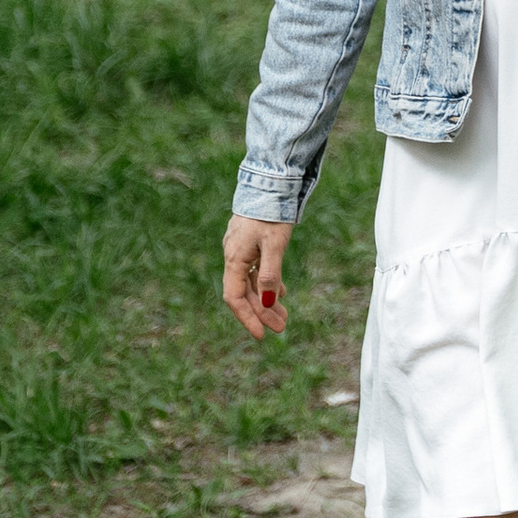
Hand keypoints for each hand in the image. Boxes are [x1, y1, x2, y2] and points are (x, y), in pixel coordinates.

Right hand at [222, 214, 291, 339]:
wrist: (269, 182)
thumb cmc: (271, 213)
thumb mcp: (274, 245)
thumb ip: (270, 273)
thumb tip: (268, 301)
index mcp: (234, 259)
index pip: (236, 298)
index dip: (247, 318)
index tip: (261, 335)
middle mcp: (234, 256)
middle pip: (246, 293)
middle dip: (262, 312)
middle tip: (280, 327)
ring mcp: (242, 249)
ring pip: (252, 282)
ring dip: (266, 299)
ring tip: (283, 315)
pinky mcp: (250, 243)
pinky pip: (256, 270)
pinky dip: (267, 282)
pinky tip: (279, 293)